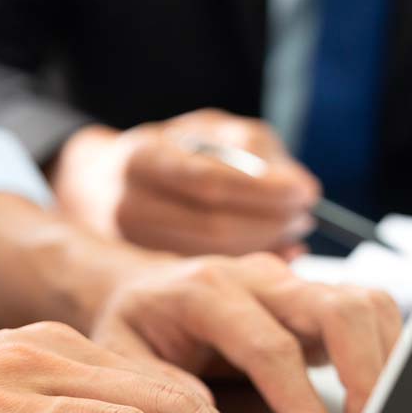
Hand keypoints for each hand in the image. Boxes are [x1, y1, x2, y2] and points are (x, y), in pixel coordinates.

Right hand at [52, 109, 319, 256]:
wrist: (106, 182)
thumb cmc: (174, 150)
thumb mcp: (211, 131)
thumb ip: (257, 150)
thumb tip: (302, 189)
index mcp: (144, 157)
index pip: (210, 181)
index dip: (264, 190)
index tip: (305, 192)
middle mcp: (130, 204)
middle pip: (213, 226)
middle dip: (271, 223)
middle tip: (305, 216)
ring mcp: (132, 246)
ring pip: (212, 259)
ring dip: (266, 248)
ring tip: (293, 231)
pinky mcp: (145, 276)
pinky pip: (209, 281)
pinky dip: (253, 269)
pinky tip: (278, 256)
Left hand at [90, 253, 401, 412]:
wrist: (142, 289)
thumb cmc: (134, 328)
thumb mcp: (117, 358)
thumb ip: (157, 385)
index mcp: (206, 290)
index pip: (272, 347)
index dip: (304, 405)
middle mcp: (259, 277)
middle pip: (338, 309)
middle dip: (366, 378)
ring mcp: (295, 283)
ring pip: (366, 304)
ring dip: (385, 365)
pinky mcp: (318, 298)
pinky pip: (372, 311)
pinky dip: (387, 355)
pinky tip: (381, 399)